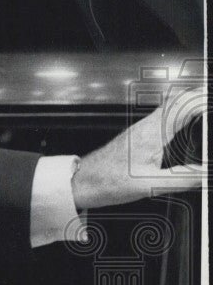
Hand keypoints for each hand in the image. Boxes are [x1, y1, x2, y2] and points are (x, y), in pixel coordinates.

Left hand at [73, 87, 205, 209]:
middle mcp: (146, 126)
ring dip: (189, 106)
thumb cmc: (108, 181)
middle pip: (177, 100)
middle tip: (210, 106)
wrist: (84, 181)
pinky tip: (184, 128)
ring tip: (204, 112)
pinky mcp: (138, 136)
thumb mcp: (151, 185)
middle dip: (198, 99)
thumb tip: (205, 173)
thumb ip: (182, 178)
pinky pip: (162, 118)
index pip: (182, 104)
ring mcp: (141, 129)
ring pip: (169, 108)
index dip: (201, 100)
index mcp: (152, 133)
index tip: (211, 105)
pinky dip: (178, 117)